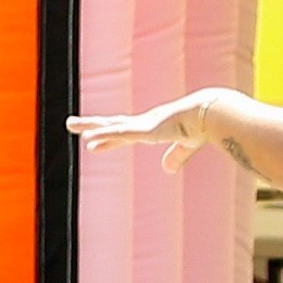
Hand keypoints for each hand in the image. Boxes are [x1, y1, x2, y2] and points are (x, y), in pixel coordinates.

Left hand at [69, 92, 235, 170]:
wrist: (213, 112)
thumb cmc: (205, 125)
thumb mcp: (187, 145)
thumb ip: (176, 156)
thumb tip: (166, 170)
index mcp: (153, 128)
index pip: (125, 133)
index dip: (108, 138)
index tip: (91, 140)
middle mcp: (144, 124)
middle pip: (111, 125)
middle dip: (91, 125)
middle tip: (71, 123)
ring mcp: (144, 126)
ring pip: (111, 127)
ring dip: (90, 126)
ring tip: (69, 124)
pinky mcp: (147, 130)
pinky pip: (121, 134)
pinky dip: (105, 137)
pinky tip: (89, 139)